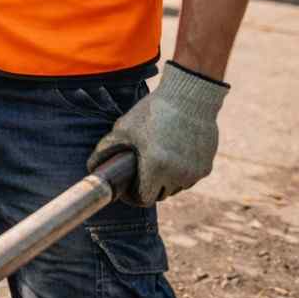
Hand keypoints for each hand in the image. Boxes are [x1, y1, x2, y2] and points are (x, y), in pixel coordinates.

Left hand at [88, 62, 228, 205]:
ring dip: (165, 181)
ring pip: (176, 188)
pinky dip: (180, 173)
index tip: (127, 188)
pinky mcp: (206, 167)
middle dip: (148, 187)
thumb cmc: (153, 111)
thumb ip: (107, 149)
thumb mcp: (124, 128)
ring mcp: (194, 172)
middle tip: (139, 172)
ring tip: (156, 162)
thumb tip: (91, 166)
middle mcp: (178, 174)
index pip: (144, 199)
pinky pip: (189, 178)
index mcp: (156, 167)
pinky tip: (172, 157)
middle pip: (160, 195)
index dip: (132, 196)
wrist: (190, 98)